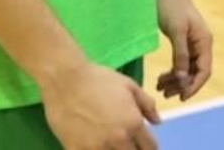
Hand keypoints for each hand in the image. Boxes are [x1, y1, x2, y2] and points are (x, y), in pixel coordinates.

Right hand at [40, 60, 160, 149]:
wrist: (66, 80)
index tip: (142, 144)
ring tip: (110, 144)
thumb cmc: (99, 79)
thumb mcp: (129, 86)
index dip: (148, 147)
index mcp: (133, 124)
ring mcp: (96, 147)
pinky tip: (93, 146)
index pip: (150, 148)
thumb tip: (157, 122)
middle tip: (127, 143)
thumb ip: (147, 105)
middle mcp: (118, 140)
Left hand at [156, 0, 213, 100]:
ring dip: (175, 80)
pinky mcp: (182, 40)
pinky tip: (161, 77)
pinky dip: (172, 71)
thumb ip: (180, 54)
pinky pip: (180, 61)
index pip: (204, 70)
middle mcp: (201, 43)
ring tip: (159, 87)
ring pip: (186, 68)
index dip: (194, 85)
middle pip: (195, 72)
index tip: (181, 97)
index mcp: (204, 41)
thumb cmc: (170, 5)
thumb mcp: (175, 31)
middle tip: (165, 94)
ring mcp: (192, 42)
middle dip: (182, 84)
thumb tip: (182, 77)